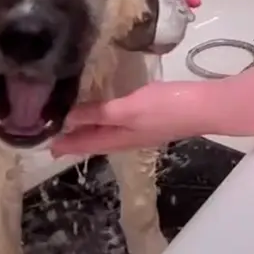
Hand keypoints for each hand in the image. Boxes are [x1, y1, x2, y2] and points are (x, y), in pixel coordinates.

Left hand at [51, 81, 212, 155]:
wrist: (207, 107)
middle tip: (55, 136)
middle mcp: (128, 138)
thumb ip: (99, 114)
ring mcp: (141, 129)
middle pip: (95, 140)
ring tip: (74, 125)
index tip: (46, 145)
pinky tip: (107, 112)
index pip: (86, 143)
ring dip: (89, 130)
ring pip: (107, 133)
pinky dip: (106, 120)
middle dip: (75, 139)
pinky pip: (120, 123)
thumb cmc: (167, 108)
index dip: (66, 144)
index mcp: (119, 138)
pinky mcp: (152, 119)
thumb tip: (68, 120)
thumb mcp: (128, 109)